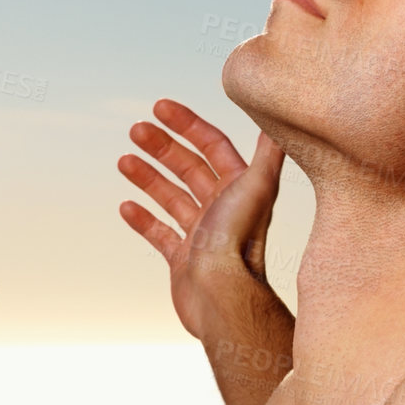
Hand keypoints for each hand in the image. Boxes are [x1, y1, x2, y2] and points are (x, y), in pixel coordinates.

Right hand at [118, 98, 292, 343]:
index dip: (187, 124)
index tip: (159, 107)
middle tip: (135, 130)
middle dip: (162, 147)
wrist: (222, 297)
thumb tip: (280, 113)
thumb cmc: (239, 242)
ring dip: (148, 177)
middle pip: (189, 168)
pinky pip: (160, 234)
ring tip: (124, 160)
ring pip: (171, 197)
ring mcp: (202, 234)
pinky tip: (126, 206)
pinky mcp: (184, 260)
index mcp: (239, 187)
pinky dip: (143, 219)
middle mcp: (222, 208)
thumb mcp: (257, 186)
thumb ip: (268, 151)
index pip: (212, 145)